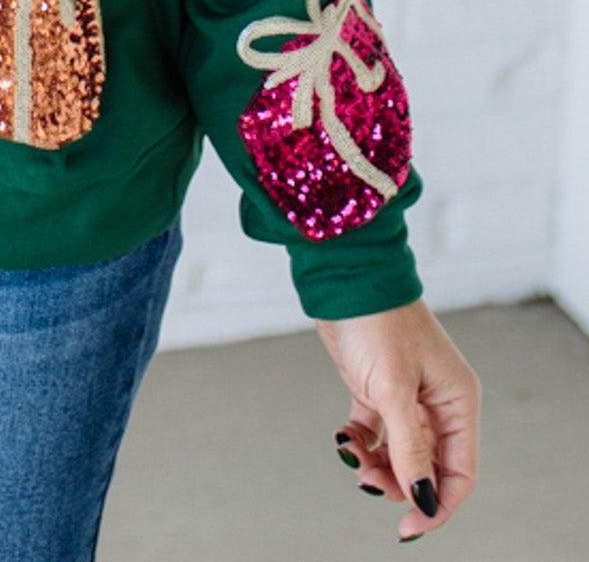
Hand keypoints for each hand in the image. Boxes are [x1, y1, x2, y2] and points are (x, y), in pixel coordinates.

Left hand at [315, 297, 480, 539]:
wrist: (345, 277)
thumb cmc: (377, 322)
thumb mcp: (393, 390)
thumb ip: (410, 447)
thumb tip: (424, 498)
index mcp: (458, 401)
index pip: (460, 471)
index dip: (438, 503)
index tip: (409, 525)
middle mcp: (438, 402)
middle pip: (427, 467)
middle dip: (399, 482)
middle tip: (367, 480)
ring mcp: (407, 397)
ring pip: (398, 454)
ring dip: (375, 465)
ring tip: (350, 454)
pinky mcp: (376, 389)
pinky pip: (373, 434)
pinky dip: (358, 443)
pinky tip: (342, 437)